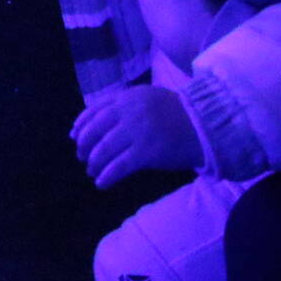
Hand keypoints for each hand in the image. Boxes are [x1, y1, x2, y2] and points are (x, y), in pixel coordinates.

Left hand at [70, 85, 200, 187]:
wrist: (206, 125)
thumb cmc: (177, 113)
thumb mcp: (148, 99)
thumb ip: (124, 106)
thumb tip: (96, 122)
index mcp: (128, 97)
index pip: (93, 110)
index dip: (81, 125)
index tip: (74, 136)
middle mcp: (129, 112)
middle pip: (94, 131)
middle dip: (84, 146)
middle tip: (83, 157)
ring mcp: (137, 132)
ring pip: (103, 150)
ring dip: (94, 164)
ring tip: (93, 172)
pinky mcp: (145, 153)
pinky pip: (118, 167)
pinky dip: (106, 176)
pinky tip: (102, 183)